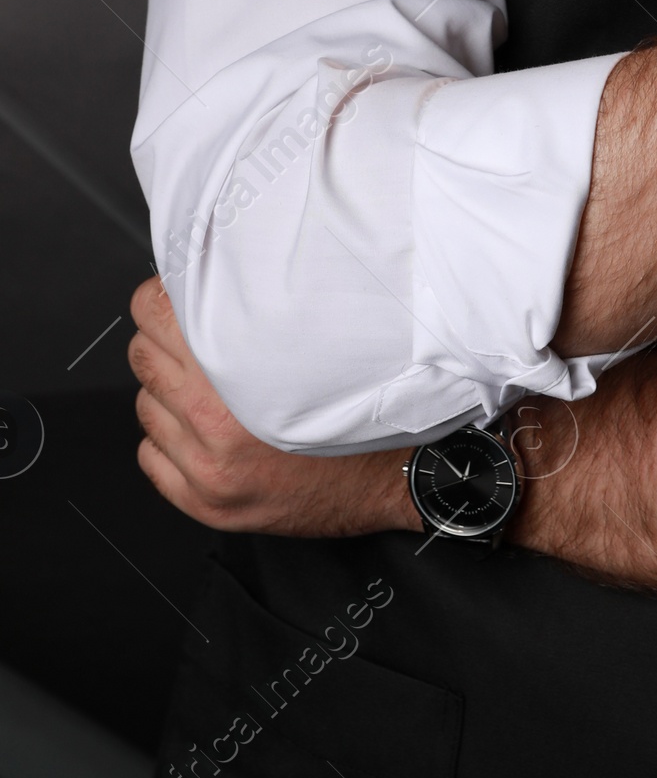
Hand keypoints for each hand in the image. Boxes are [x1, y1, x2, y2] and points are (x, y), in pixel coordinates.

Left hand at [128, 277, 415, 537]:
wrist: (393, 476)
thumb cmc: (363, 404)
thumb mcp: (318, 340)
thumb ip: (260, 312)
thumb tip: (214, 273)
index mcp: (241, 380)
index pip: (156, 315)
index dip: (160, 296)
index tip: (174, 292)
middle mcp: (215, 429)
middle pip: (142, 357)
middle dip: (161, 339)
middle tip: (190, 334)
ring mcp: (206, 471)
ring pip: (145, 405)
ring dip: (166, 390)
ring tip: (207, 385)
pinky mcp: (205, 504)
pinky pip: (150, 455)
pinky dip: (167, 437)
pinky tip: (201, 427)